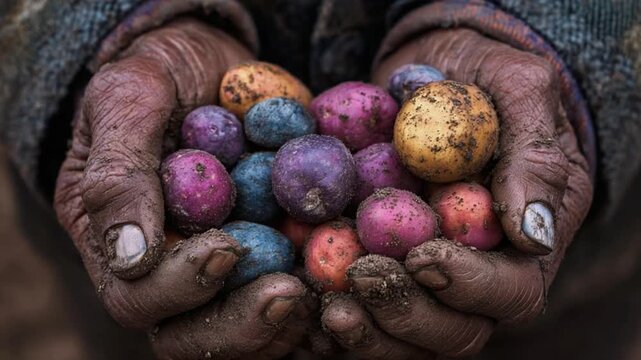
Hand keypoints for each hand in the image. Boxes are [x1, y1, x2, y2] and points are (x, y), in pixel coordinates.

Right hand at [54, 18, 314, 358]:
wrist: (216, 66)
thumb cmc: (162, 72)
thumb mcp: (129, 97)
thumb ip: (119, 170)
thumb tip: (130, 256)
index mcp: (118, 242)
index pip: (138, 298)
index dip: (182, 287)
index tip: (227, 246)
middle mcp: (168, 271)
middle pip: (193, 337)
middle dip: (242, 322)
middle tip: (289, 292)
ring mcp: (222, 270)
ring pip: (247, 332)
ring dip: (287, 322)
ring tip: (326, 287)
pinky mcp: (269, 257)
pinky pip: (291, 298)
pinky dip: (321, 296)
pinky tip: (349, 277)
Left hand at [321, 28, 592, 357]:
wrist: (426, 79)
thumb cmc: (481, 81)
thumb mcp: (518, 92)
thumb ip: (533, 154)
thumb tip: (531, 233)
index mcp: (522, 245)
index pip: (510, 292)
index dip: (468, 285)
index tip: (424, 253)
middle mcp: (473, 277)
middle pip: (453, 332)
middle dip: (407, 310)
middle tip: (363, 273)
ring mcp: (421, 281)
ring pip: (401, 340)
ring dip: (365, 331)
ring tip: (327, 301)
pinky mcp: (376, 270)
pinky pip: (355, 313)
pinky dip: (323, 316)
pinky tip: (299, 299)